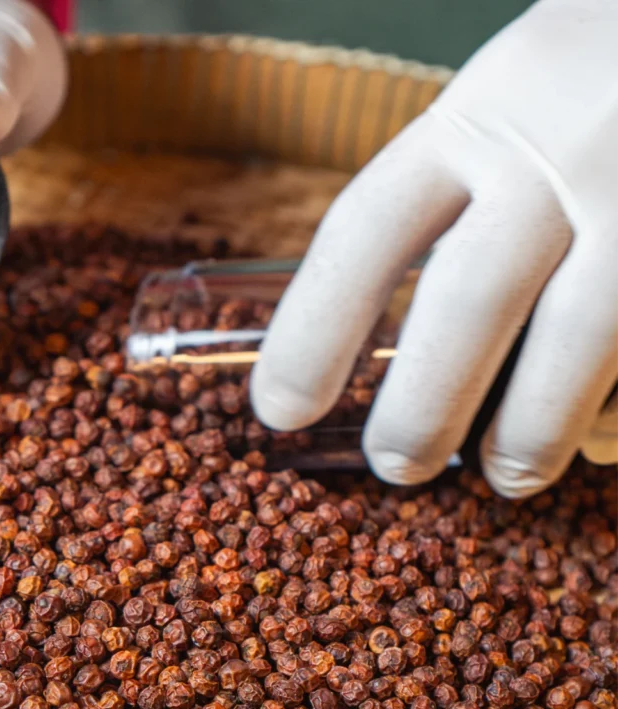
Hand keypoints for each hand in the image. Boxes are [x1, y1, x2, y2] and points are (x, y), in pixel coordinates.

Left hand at [250, 0, 617, 497]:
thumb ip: (456, 188)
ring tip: (504, 476)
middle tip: (394, 466)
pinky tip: (598, 432)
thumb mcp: (510, 97)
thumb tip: (389, 334)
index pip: (366, 235)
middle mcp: (564, 153)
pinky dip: (615, 413)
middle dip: (420, 410)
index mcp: (481, 115)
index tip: (280, 409)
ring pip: (576, 348)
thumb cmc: (597, 75)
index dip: (312, 335)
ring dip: (530, 433)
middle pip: (464, 307)